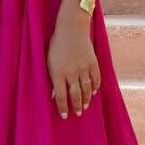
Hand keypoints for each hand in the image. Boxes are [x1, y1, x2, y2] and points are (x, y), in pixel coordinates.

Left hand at [47, 0, 100, 117]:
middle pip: (75, 95)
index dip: (62, 108)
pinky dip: (95, 87)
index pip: (60, 96)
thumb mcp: (49, 61)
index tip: (64, 116)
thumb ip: (52, 78)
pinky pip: (96, 80)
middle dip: (76, 106)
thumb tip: (54, 95)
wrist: (71, 28)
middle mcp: (71, 72)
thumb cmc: (56, 45)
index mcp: (57, 72)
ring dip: (86, 100)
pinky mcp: (93, 63)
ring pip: (87, 90)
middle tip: (77, 113)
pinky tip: (93, 92)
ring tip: (85, 106)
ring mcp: (84, 68)